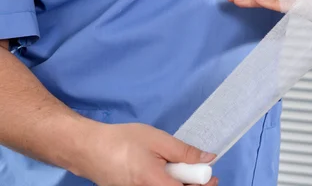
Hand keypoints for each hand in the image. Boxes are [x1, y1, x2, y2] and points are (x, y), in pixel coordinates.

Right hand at [79, 122, 217, 185]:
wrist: (91, 149)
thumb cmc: (124, 141)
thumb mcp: (158, 139)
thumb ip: (184, 152)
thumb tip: (208, 159)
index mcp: (156, 185)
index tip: (212, 176)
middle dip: (191, 185)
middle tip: (194, 168)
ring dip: (176, 183)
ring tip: (173, 167)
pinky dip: (162, 183)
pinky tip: (160, 171)